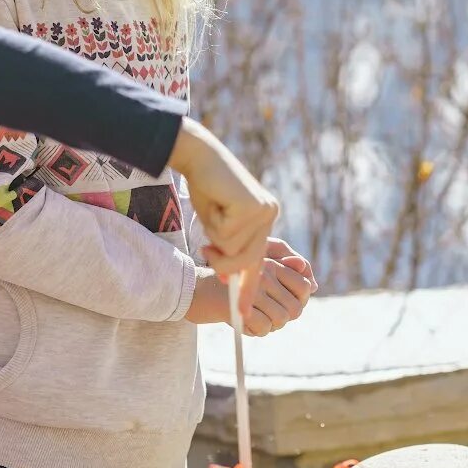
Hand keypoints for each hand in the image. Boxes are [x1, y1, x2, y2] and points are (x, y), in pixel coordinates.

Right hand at [167, 117, 277, 308]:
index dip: (249, 287)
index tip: (242, 312)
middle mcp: (269, 214)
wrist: (199, 155)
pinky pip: (227, 237)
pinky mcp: (253, 208)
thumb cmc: (203, 186)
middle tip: (206, 251)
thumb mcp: (216, 224)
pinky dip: (213, 225)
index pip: (258, 260)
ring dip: (215, 238)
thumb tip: (229, 280)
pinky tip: (215, 202)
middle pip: (248, 260)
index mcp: (264, 217)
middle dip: (224, 263)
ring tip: (212, 212)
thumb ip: (226, 249)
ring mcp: (264, 211)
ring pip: (234, 250)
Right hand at [185, 239, 315, 335]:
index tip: (283, 307)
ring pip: (280, 319)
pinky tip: (243, 324)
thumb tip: (314, 285)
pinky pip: (262, 327)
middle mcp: (265, 273)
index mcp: (271, 263)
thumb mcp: (256, 276)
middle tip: (265, 317)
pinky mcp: (240, 306)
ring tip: (253, 320)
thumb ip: (285, 275)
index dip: (298, 302)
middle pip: (295, 308)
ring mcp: (253, 289)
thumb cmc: (227, 284)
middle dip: (282, 318)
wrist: (193, 289)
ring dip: (269, 326)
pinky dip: (254, 331)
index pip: (304, 286)